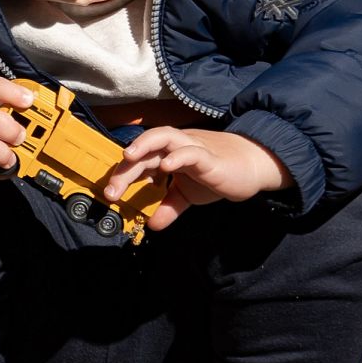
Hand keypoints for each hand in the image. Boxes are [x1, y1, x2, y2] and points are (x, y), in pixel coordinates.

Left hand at [102, 128, 292, 229]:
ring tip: (129, 157)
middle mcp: (177, 147)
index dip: (122, 175)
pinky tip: (168, 166)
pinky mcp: (210, 157)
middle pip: (145, 149)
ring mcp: (193, 148)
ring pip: (165, 137)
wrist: (251, 167)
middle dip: (126, 168)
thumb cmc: (217, 175)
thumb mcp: (188, 196)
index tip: (110, 194)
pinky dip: (179, 156)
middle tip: (112, 190)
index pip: (140, 161)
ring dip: (145, 145)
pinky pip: (192, 151)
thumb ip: (169, 207)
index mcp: (168, 155)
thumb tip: (152, 225)